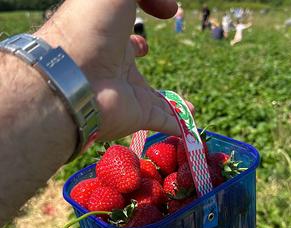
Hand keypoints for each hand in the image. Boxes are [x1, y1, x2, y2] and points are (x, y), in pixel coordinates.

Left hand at [37, 0, 180, 140]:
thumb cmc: (91, 26)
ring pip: (155, 100)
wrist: (75, 73)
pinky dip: (178, 125)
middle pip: (134, 69)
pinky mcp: (138, 115)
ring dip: (172, 104)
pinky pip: (164, 121)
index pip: (122, 36)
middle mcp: (115, 66)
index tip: (148, 34)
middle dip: (150, 68)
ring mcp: (127, 93)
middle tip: (164, 70)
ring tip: (190, 108)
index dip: (135, 34)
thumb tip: (172, 8)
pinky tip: (189, 127)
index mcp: (106, 35)